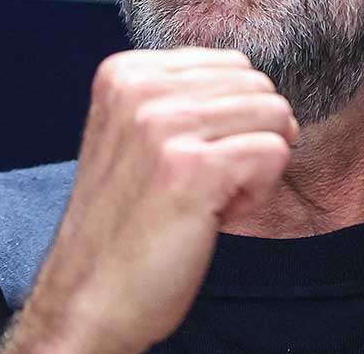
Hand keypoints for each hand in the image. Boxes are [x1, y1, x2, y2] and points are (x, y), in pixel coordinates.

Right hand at [2, 47, 296, 353]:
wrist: (88, 299)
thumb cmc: (122, 227)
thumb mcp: (134, 137)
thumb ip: (181, 98)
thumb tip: (262, 87)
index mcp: (124, 72)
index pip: (231, 63)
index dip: (230, 118)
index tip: (188, 161)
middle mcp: (140, 88)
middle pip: (258, 86)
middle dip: (247, 138)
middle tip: (202, 185)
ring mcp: (164, 125)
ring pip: (274, 116)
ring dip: (254, 167)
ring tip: (206, 200)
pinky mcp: (193, 167)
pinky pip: (275, 153)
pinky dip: (257, 193)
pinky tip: (214, 217)